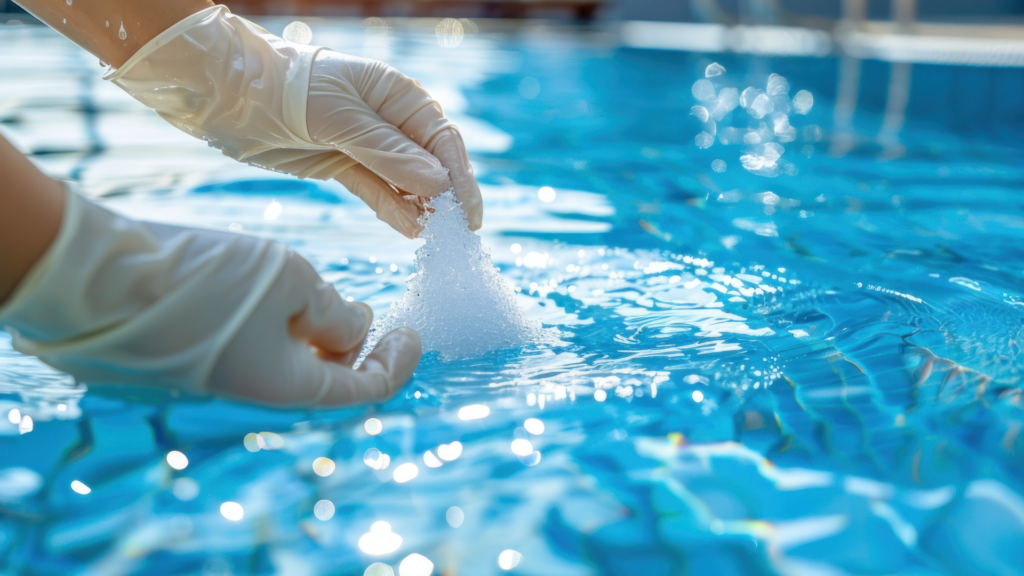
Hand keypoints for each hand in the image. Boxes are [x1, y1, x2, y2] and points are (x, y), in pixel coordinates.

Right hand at [0, 188, 419, 405]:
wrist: (100, 279)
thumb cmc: (205, 279)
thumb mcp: (293, 281)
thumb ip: (336, 312)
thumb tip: (358, 328)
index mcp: (290, 390)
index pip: (367, 391)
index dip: (398, 362)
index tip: (412, 328)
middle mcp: (259, 396)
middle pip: (331, 383)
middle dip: (359, 350)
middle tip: (371, 312)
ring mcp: (225, 382)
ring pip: (293, 367)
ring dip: (320, 338)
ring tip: (326, 299)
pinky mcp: (199, 360)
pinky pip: (257, 355)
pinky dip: (283, 332)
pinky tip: (281, 297)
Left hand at [105, 5, 482, 237]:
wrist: (227, 93)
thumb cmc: (285, 89)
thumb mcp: (339, 118)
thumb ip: (389, 153)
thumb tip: (440, 185)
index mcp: (397, 93)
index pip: (442, 140)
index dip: (460, 178)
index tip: (468, 216)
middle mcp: (388, 118)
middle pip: (430, 163)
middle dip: (445, 198)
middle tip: (456, 236)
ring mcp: (365, 144)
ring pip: (405, 182)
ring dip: (420, 209)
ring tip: (434, 240)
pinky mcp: (342, 165)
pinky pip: (377, 192)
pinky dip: (393, 210)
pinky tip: (410, 231)